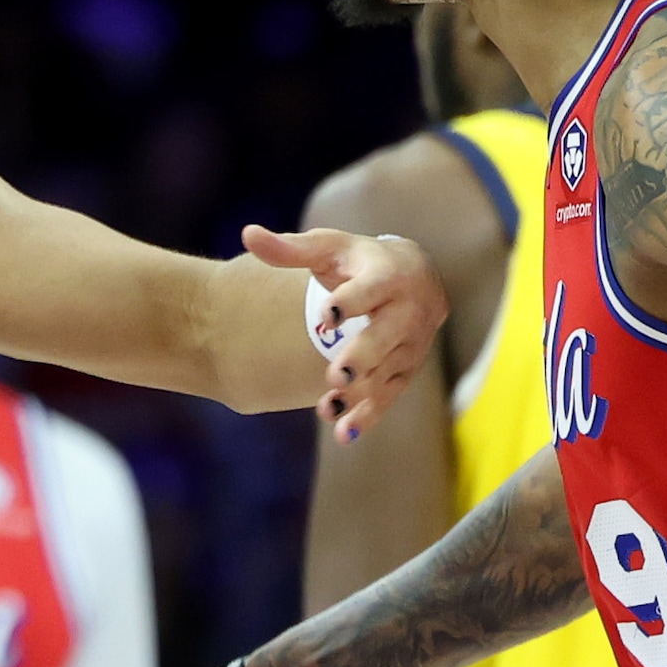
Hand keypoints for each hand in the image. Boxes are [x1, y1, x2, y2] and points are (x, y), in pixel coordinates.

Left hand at [244, 222, 443, 439]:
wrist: (418, 277)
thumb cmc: (359, 261)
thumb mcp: (329, 248)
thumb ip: (290, 248)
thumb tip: (248, 234)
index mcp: (387, 274)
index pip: (371, 288)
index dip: (351, 301)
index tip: (326, 316)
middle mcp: (406, 310)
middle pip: (387, 335)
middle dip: (363, 356)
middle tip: (336, 375)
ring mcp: (410, 344)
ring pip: (387, 372)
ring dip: (361, 393)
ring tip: (329, 408)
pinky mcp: (406, 371)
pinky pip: (390, 396)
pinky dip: (368, 416)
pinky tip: (343, 433)